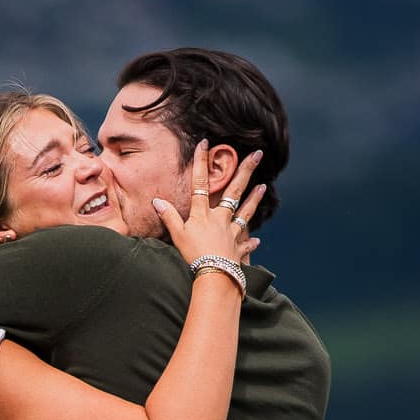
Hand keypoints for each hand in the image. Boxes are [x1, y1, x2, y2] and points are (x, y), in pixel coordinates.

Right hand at [153, 145, 264, 273]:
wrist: (214, 275)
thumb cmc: (194, 255)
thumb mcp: (177, 235)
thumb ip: (168, 216)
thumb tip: (156, 200)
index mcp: (203, 214)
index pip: (200, 183)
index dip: (201, 163)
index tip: (205, 144)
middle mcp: (220, 219)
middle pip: (234, 191)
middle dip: (245, 171)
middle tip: (258, 154)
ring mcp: (231, 233)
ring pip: (245, 213)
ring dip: (254, 199)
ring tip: (263, 186)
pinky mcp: (237, 249)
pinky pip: (245, 245)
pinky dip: (250, 243)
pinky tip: (257, 240)